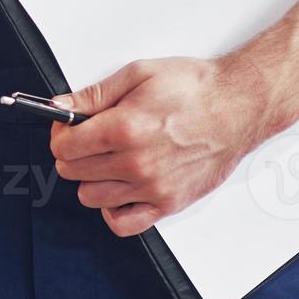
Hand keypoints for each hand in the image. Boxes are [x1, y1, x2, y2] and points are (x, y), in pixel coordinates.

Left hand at [48, 58, 274, 237]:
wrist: (239, 107)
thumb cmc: (194, 88)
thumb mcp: (138, 74)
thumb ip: (94, 95)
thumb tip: (60, 106)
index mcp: (123, 128)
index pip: (64, 147)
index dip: (60, 133)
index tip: (68, 127)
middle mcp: (135, 163)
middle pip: (73, 172)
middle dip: (73, 154)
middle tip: (88, 140)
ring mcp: (152, 188)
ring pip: (91, 197)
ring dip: (91, 179)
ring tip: (107, 160)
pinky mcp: (168, 204)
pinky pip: (122, 223)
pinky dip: (113, 210)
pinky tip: (119, 189)